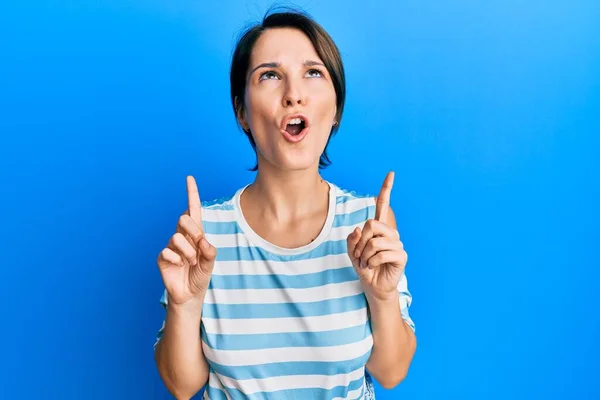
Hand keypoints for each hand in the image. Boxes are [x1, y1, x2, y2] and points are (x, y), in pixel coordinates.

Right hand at [157, 176, 216, 306]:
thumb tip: (202, 240)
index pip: (193, 209)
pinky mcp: (162, 256)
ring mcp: (171, 245)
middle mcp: (182, 235)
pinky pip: (168, 252)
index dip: (191, 193)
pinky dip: (177, 260)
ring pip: (177, 237)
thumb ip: (209, 250)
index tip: (189, 178)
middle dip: (193, 232)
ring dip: (188, 253)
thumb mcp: (210, 261)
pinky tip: (178, 266)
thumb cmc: (201, 274)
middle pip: (183, 218)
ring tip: (190, 263)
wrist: (190, 293)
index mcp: (196, 232)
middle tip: (198, 248)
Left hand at [347, 172, 407, 300]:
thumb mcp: (352, 253)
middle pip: (372, 224)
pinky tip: (373, 267)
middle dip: (360, 241)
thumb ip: (352, 240)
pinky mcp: (401, 256)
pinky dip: (371, 262)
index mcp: (379, 229)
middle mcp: (390, 233)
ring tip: (366, 263)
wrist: (373, 286)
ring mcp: (397, 244)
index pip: (383, 206)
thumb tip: (358, 230)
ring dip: (365, 255)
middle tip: (359, 255)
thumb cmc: (364, 267)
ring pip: (375, 241)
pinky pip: (381, 253)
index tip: (391, 173)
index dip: (386, 190)